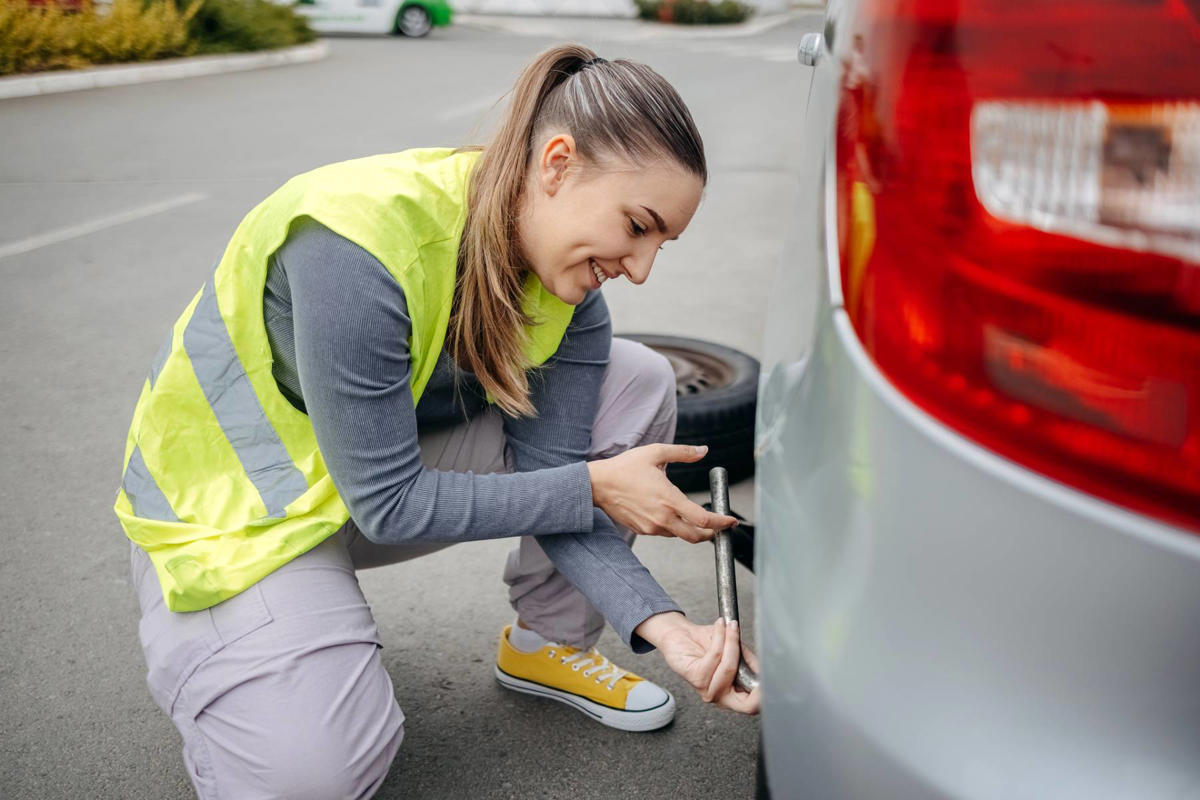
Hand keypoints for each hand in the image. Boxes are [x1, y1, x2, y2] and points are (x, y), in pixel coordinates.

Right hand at [586, 444, 737, 542]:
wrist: (598, 485)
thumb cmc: (625, 467)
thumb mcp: (655, 453)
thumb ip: (683, 452)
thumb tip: (704, 450)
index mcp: (669, 499)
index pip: (703, 519)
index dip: (721, 523)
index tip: (730, 521)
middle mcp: (662, 518)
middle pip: (695, 536)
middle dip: (711, 533)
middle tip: (718, 526)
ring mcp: (651, 527)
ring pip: (679, 534)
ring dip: (690, 529)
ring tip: (694, 516)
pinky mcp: (642, 530)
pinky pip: (664, 532)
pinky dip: (673, 526)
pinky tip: (670, 513)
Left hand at [635, 612, 760, 713]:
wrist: (680, 633)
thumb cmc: (706, 643)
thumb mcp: (737, 652)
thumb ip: (749, 664)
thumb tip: (763, 669)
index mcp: (732, 694)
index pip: (753, 707)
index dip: (765, 697)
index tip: (771, 676)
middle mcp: (720, 697)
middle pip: (747, 705)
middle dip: (757, 684)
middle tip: (762, 663)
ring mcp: (707, 690)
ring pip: (730, 668)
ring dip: (731, 642)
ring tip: (729, 628)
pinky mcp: (696, 677)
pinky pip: (716, 656)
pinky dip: (721, 637)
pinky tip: (720, 627)